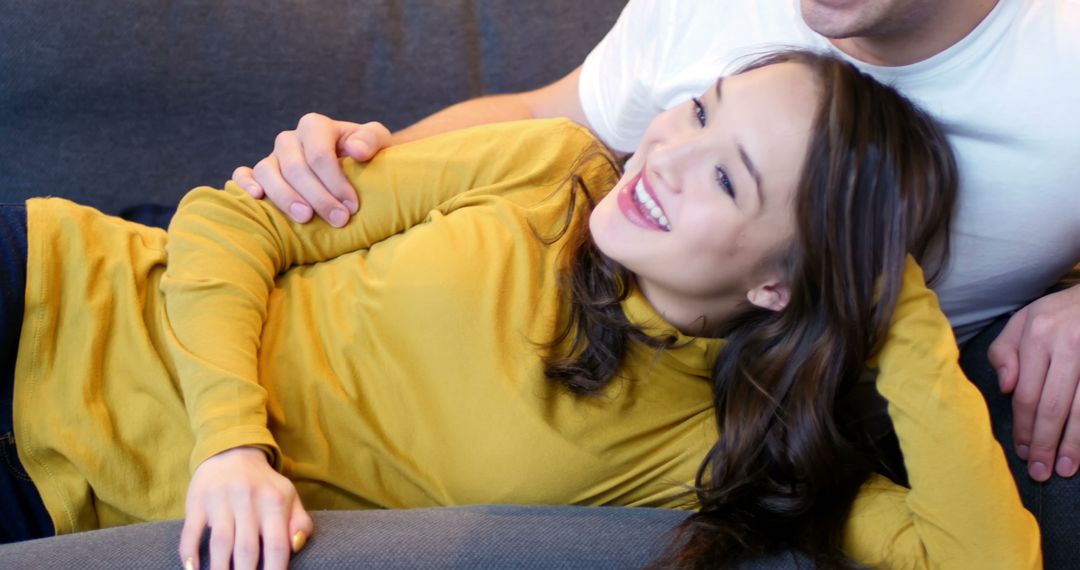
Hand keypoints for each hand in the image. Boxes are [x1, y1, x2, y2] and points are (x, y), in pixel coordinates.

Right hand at [179, 447, 312, 569]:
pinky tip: (192, 569)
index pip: (277, 545)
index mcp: (275, 502)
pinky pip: (191, 530)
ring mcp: (221, 500)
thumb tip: (296, 546)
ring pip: (220, 542)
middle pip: (246, 549)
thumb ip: (300, 522)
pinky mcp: (197, 501)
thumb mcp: (289, 497)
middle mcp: (248, 500)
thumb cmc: (264, 484)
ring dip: (219, 569)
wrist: (232, 451)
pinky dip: (189, 552)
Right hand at [232, 113, 391, 226]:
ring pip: (267, 172)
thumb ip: (370, 139)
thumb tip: (356, 151)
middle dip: (318, 196)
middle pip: (295, 167)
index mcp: (315, 126)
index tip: (353, 206)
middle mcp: (290, 139)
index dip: (335, 181)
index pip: (319, 154)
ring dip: (285, 197)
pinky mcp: (260, 173)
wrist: (353, 161)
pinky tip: (258, 197)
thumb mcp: (376, 140)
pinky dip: (245, 183)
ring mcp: (272, 156)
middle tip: (338, 220)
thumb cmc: (364, 153)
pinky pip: (243, 174)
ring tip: (305, 218)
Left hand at [989, 284, 1079, 480]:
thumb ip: (1005, 353)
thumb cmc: (1058, 313)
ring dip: (1074, 444)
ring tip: (1065, 469)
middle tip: (1040, 472)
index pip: (1027, 393)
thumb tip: (1007, 389)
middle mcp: (1068, 345)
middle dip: (1045, 443)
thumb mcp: (1022, 320)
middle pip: (1053, 406)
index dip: (1023, 427)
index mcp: (1039, 335)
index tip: (1022, 452)